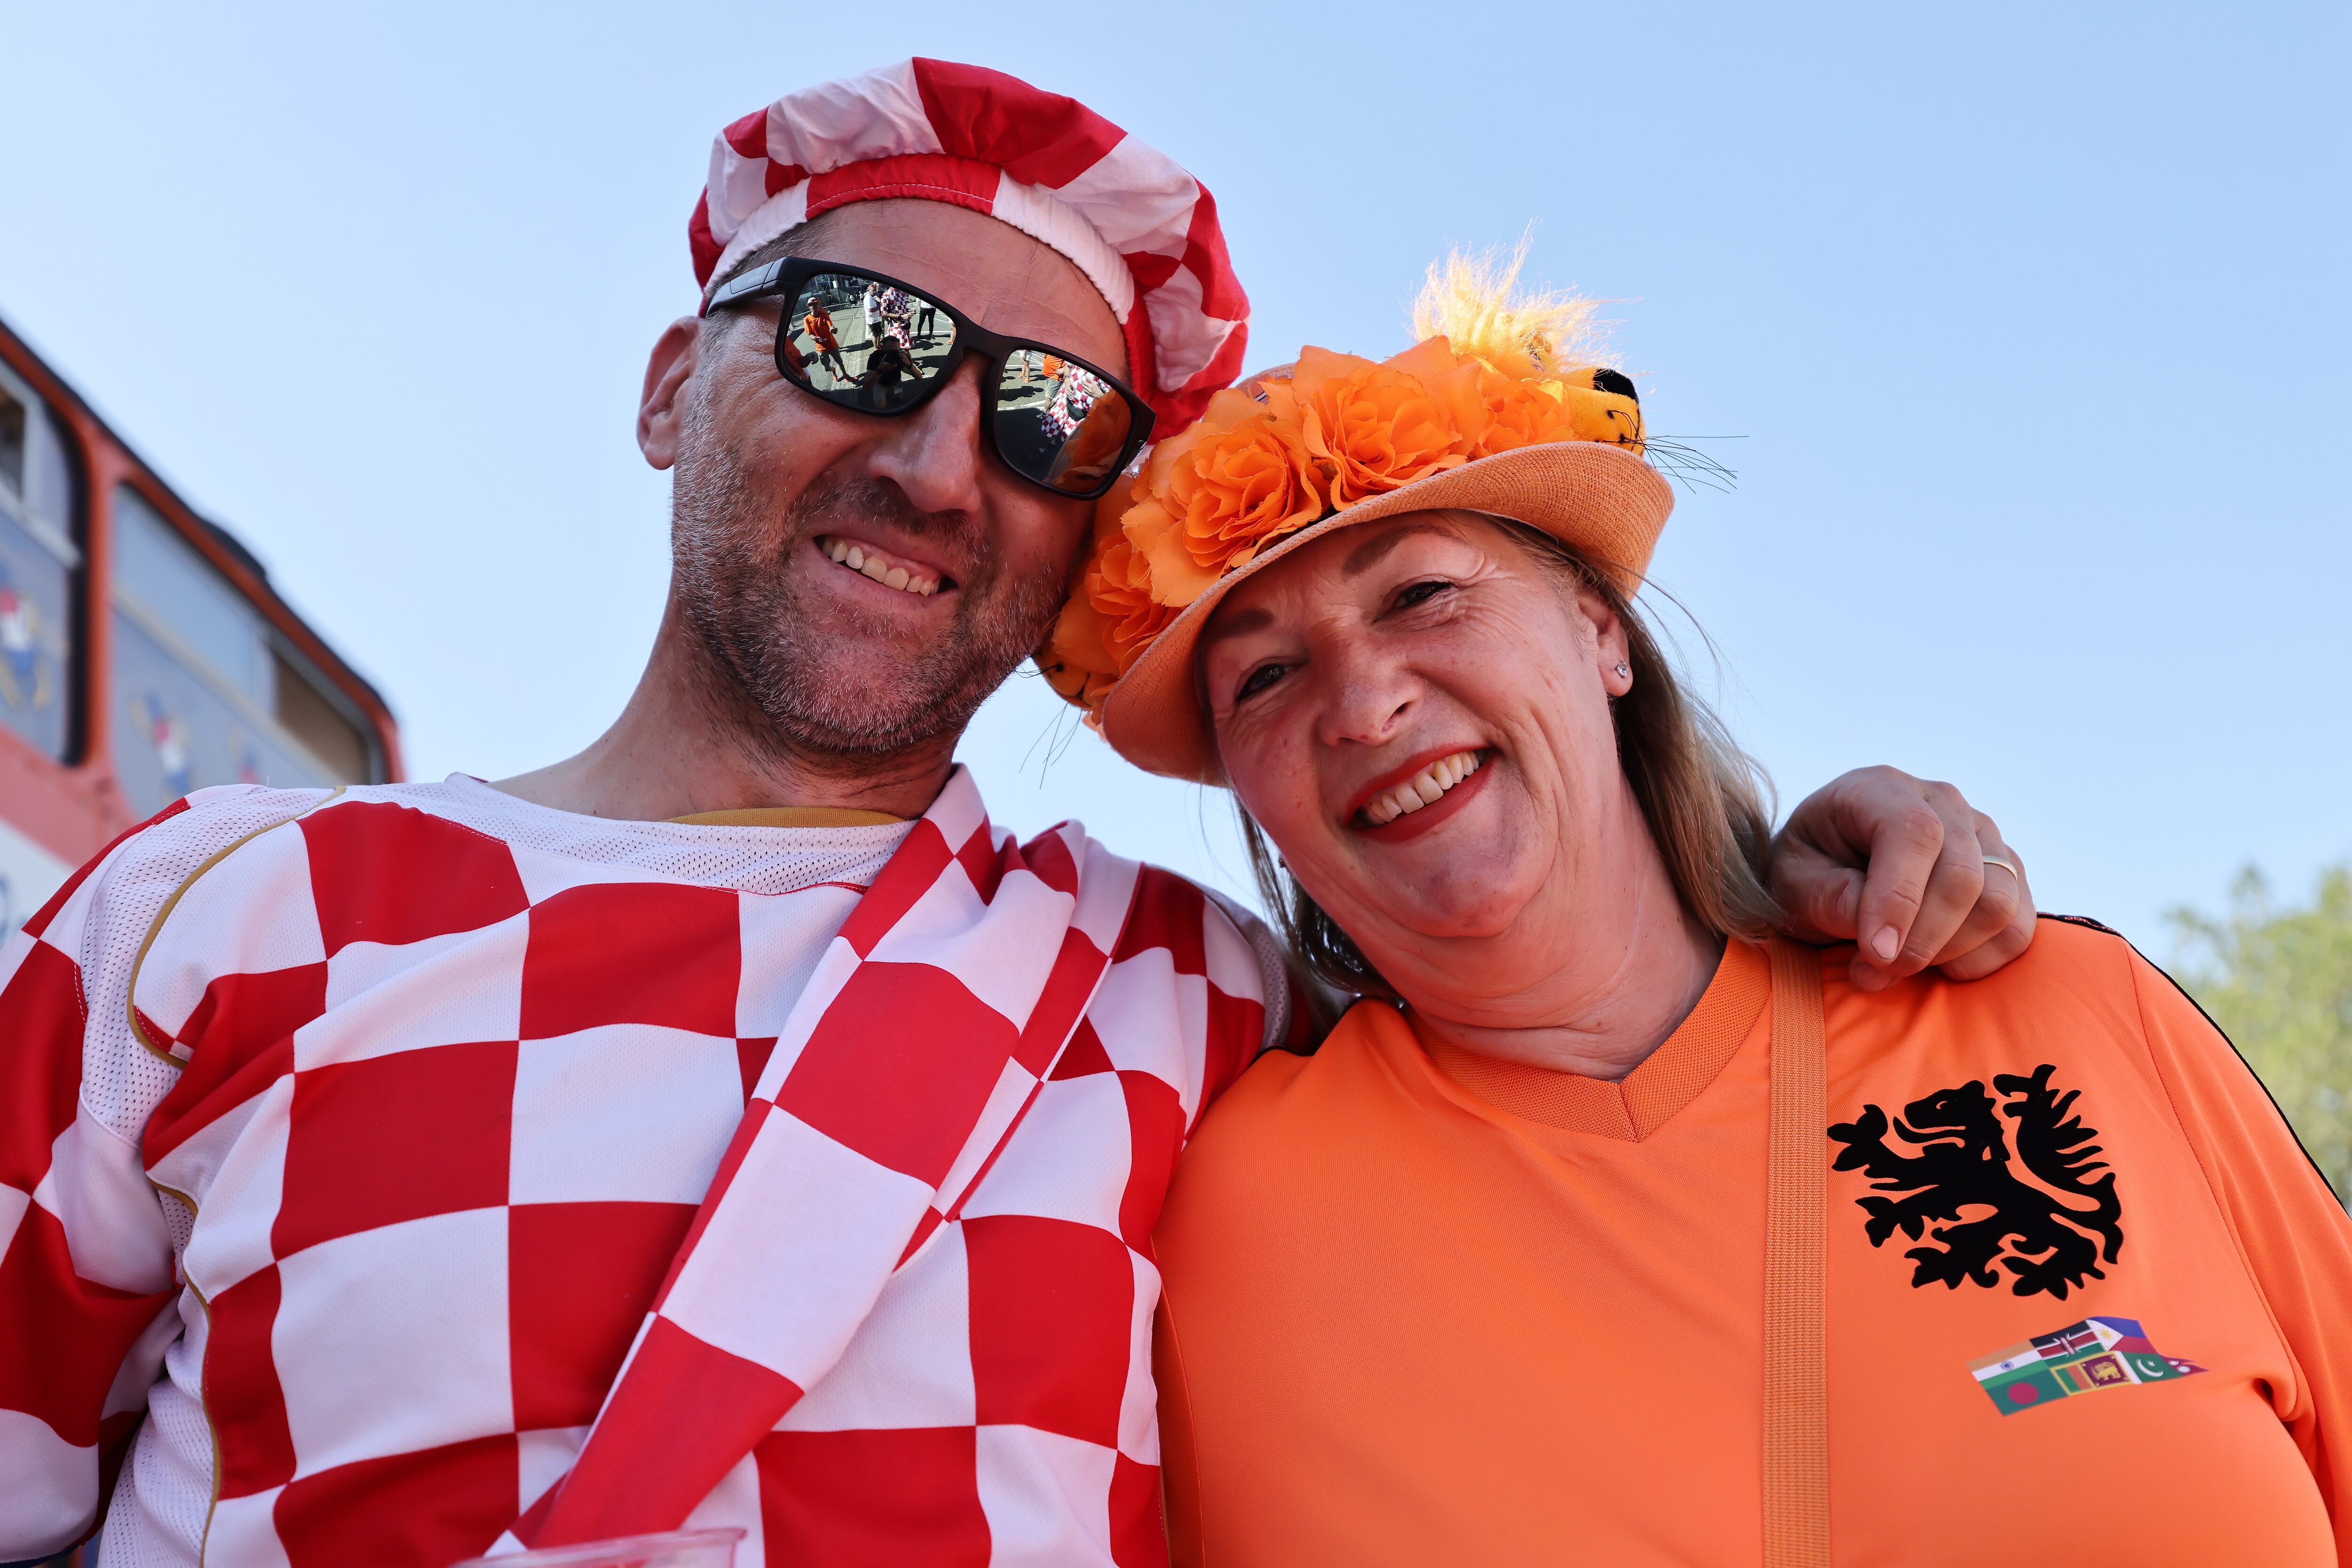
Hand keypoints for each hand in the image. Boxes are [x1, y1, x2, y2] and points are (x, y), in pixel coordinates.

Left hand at [1768, 766, 2033, 991]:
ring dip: (1946, 954)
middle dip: (1919, 941)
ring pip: (1997, 905)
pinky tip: (1933, 965)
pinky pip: (2018, 927)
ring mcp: (1983, 835)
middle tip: (1870, 973)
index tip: (1875, 953)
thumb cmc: (1808, 869)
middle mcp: (1942, 802)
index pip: (1913, 833)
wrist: (1829, 865)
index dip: (1899, 898)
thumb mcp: (1792, 881)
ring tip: (1890, 971)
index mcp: (1881, 789)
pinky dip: (1980, 960)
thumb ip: (1829, 899)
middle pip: (1961, 876)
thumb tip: (1883, 937)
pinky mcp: (2007, 873)